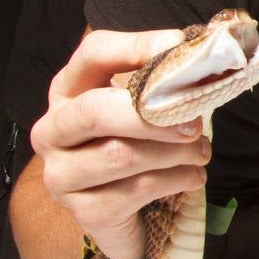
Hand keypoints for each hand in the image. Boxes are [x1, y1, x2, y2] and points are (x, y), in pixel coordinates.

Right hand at [29, 27, 207, 258]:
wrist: (127, 212)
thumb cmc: (139, 145)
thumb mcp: (146, 107)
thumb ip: (164, 81)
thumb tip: (204, 53)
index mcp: (70, 91)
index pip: (94, 53)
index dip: (139, 47)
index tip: (180, 48)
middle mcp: (54, 130)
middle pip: (95, 111)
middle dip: (152, 114)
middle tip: (195, 121)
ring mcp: (62, 174)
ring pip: (121, 155)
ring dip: (175, 152)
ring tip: (202, 151)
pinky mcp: (85, 211)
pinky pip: (136, 190)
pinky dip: (176, 179)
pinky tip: (193, 176)